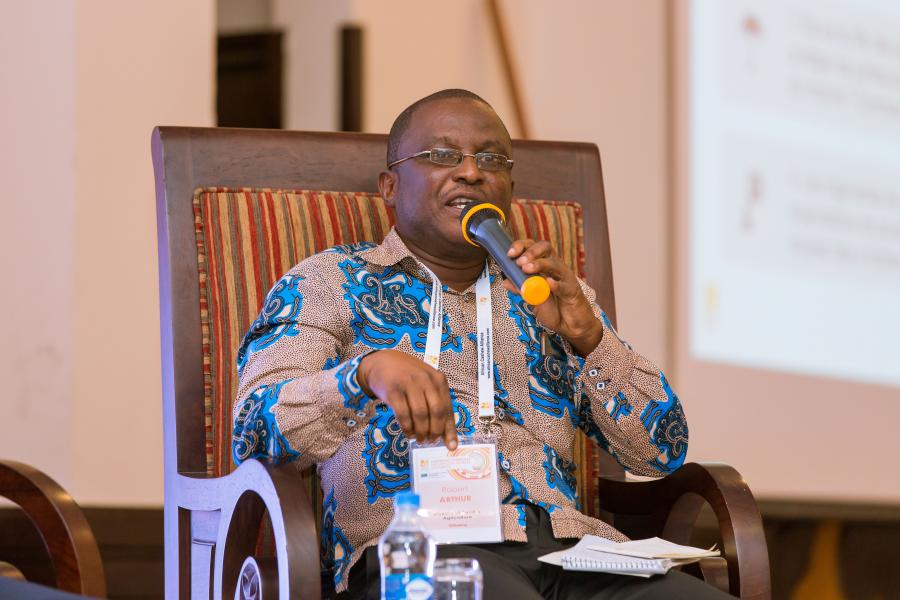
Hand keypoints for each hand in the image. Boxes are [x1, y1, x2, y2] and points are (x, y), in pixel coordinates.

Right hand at [356, 349, 458, 449]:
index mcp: (438, 379)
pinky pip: (403, 414)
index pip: (448, 408)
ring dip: (421, 432)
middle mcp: (425, 380)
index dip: (450, 429)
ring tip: (419, 439)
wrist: (381, 362)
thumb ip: (436, 403)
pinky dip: (407, 427)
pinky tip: (408, 433)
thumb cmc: (407, 376)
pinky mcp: (393, 390)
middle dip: (435, 431)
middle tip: (431, 441)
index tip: (451, 446)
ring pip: (420, 414)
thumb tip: (445, 433)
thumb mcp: (426, 383)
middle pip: (436, 411)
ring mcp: (408, 384)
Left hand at [504, 239, 602, 356]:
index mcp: (545, 266)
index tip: (510, 254)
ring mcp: (565, 278)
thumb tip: (505, 282)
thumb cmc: (554, 309)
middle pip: (546, 248)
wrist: (570, 326)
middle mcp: (556, 268)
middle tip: (520, 262)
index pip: (534, 247)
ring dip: (540, 264)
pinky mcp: (572, 291)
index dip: (521, 246)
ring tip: (527, 269)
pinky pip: (564, 285)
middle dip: (531, 252)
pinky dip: (555, 284)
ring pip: (555, 264)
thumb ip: (521, 289)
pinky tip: (547, 284)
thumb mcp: (533, 299)